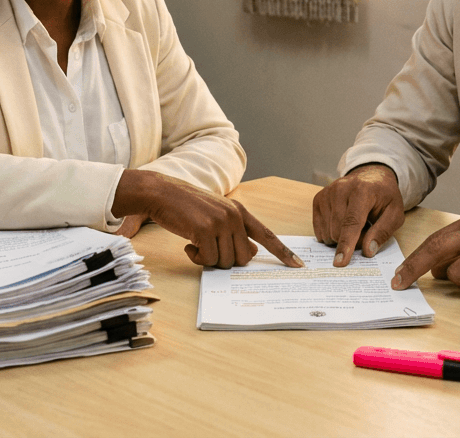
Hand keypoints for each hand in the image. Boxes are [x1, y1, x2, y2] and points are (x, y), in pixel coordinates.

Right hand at [113, 169, 302, 268]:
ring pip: (226, 261)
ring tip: (196, 244)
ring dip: (209, 259)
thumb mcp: (217, 215)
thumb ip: (235, 231)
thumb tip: (252, 252)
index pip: (267, 235)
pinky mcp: (205, 230)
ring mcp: (221, 222)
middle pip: (243, 257)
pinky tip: (188, 244)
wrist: (162, 193)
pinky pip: (208, 260)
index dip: (282, 252)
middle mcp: (234, 216)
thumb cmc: (187, 208)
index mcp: (240, 212)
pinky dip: (197, 258)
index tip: (297, 265)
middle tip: (208, 249)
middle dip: (226, 260)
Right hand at [312, 164, 405, 266]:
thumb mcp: (395, 213)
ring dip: (341, 237)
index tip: (340, 262)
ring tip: (356, 224)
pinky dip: (331, 232)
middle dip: (351, 241)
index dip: (346, 244)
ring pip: (327, 232)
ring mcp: (327, 193)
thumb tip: (368, 251)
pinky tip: (343, 222)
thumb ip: (383, 232)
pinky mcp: (318, 199)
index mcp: (362, 191)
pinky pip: (319, 229)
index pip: (351, 222)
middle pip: (337, 231)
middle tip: (366, 231)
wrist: (371, 177)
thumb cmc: (384, 197)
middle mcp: (340, 189)